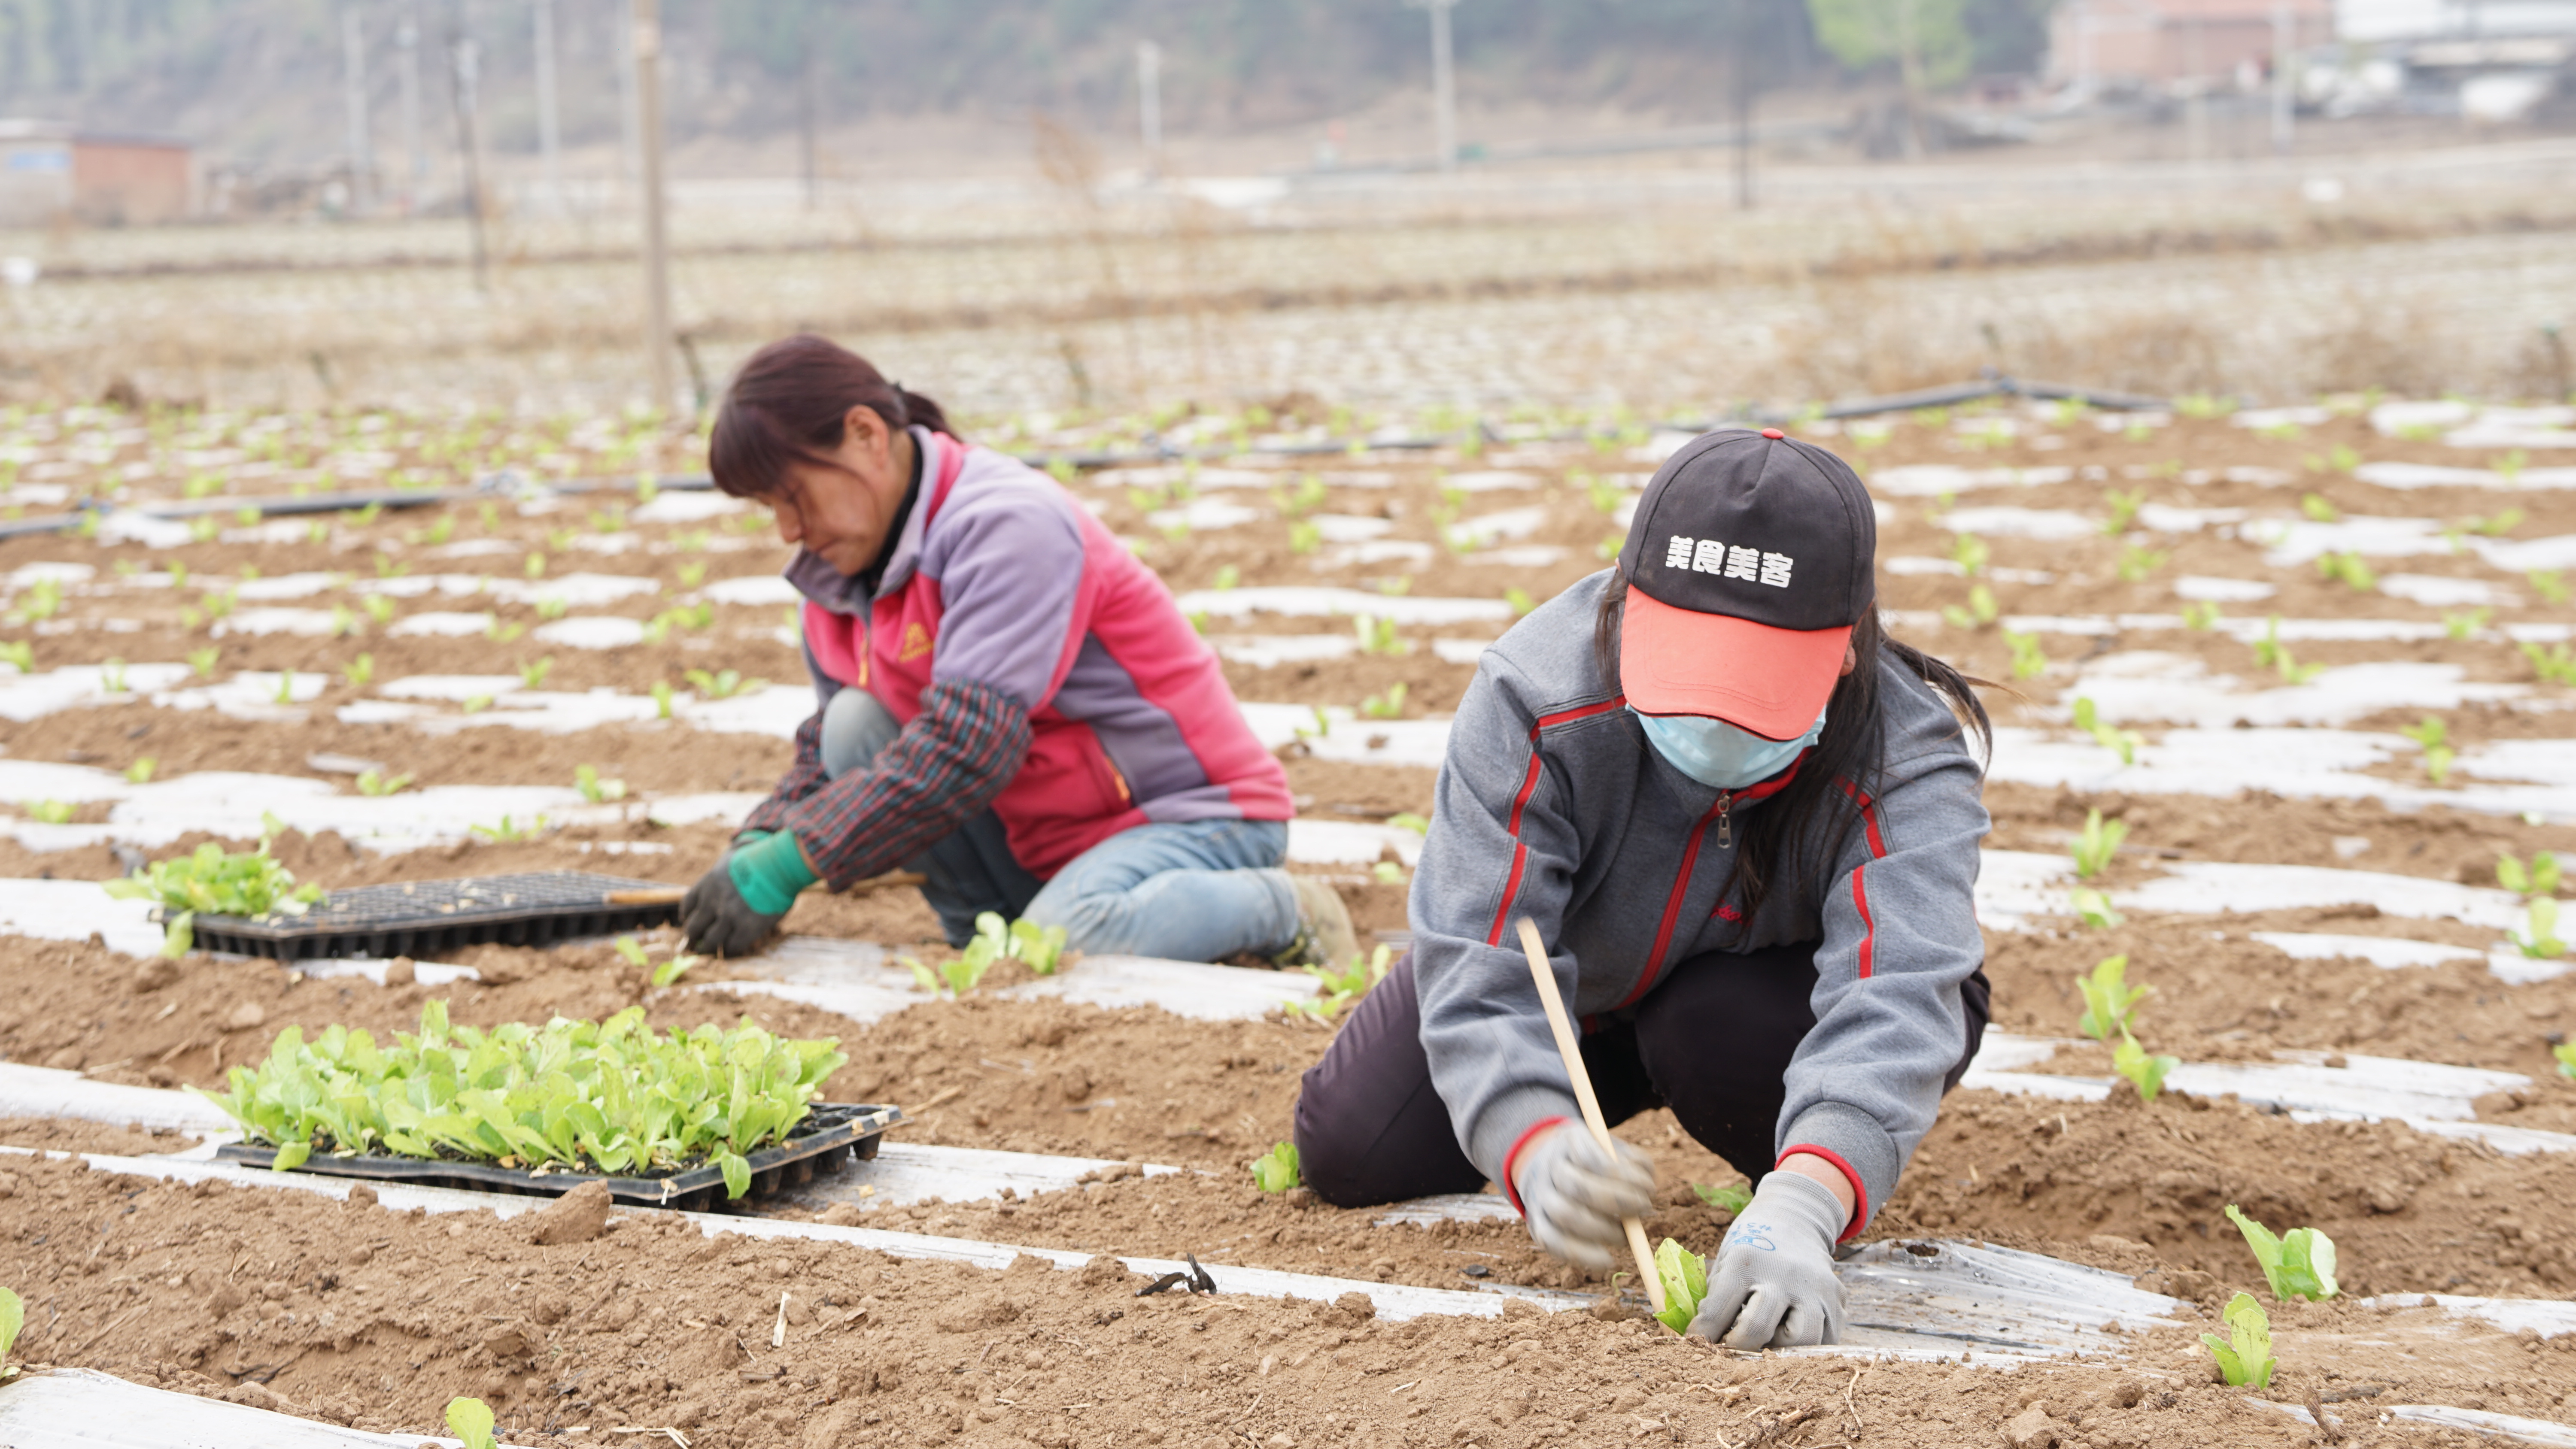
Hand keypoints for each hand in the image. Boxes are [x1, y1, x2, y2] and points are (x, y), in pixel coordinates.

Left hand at [680, 847, 785, 957]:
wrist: (781, 863)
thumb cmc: (761, 856)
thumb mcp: (734, 854)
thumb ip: (726, 861)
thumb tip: (733, 847)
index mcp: (707, 884)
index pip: (686, 905)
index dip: (687, 917)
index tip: (689, 921)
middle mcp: (714, 902)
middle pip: (693, 928)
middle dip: (692, 939)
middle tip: (693, 946)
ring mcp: (730, 917)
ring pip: (710, 942)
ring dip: (709, 948)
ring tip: (712, 950)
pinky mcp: (748, 928)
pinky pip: (733, 947)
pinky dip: (730, 949)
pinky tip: (733, 946)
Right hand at [1510, 1122, 1655, 1270]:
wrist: (1546, 1165)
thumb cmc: (1593, 1159)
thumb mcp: (1612, 1148)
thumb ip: (1633, 1162)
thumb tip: (1647, 1188)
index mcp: (1569, 1142)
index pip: (1592, 1158)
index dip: (1623, 1176)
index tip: (1650, 1188)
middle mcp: (1549, 1168)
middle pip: (1577, 1187)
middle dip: (1617, 1202)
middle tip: (1644, 1209)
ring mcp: (1540, 1197)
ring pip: (1565, 1215)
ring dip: (1603, 1230)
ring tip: (1626, 1236)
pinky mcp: (1537, 1224)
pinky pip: (1553, 1243)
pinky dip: (1582, 1255)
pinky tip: (1607, 1260)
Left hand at [1687, 1170, 1847, 1347]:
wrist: (1796, 1218)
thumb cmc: (1752, 1246)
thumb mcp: (1726, 1260)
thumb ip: (1715, 1298)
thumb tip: (1701, 1342)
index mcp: (1746, 1261)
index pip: (1717, 1311)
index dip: (1702, 1336)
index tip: (1696, 1345)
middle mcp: (1783, 1273)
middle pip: (1758, 1329)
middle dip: (1738, 1349)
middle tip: (1731, 1350)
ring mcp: (1815, 1287)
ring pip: (1801, 1340)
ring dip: (1780, 1350)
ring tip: (1768, 1342)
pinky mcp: (1837, 1298)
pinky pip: (1826, 1338)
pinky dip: (1807, 1347)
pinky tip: (1791, 1335)